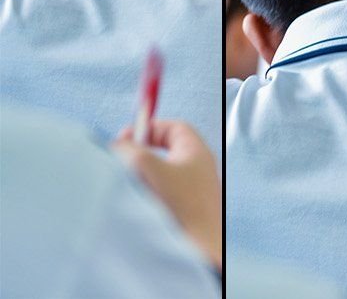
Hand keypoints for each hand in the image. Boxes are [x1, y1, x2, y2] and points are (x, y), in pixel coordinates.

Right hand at [111, 121, 221, 268]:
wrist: (195, 248)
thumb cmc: (179, 205)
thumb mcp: (148, 166)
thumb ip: (131, 149)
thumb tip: (119, 145)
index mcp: (197, 153)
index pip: (175, 128)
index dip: (150, 127)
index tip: (128, 137)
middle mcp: (197, 170)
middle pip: (166, 150)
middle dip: (140, 152)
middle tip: (121, 160)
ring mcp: (191, 191)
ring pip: (159, 173)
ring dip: (139, 175)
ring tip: (128, 183)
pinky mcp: (182, 210)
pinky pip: (159, 194)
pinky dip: (144, 193)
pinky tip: (136, 202)